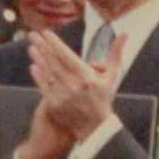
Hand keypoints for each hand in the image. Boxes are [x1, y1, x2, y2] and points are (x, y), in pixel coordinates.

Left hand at [14, 28, 119, 158]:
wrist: (95, 126)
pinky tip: (34, 66)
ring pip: (47, 73)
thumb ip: (116, 54)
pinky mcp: (54, 105)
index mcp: (87, 77)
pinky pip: (44, 87)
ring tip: (32, 47)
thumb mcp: (111, 75)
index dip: (55, 44)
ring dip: (38, 59)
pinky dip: (39, 76)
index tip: (46, 33)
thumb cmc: (103, 97)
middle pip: (54, 62)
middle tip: (33, 35)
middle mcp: (74, 85)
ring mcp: (62, 95)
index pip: (67, 56)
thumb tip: (126, 34)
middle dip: (43, 47)